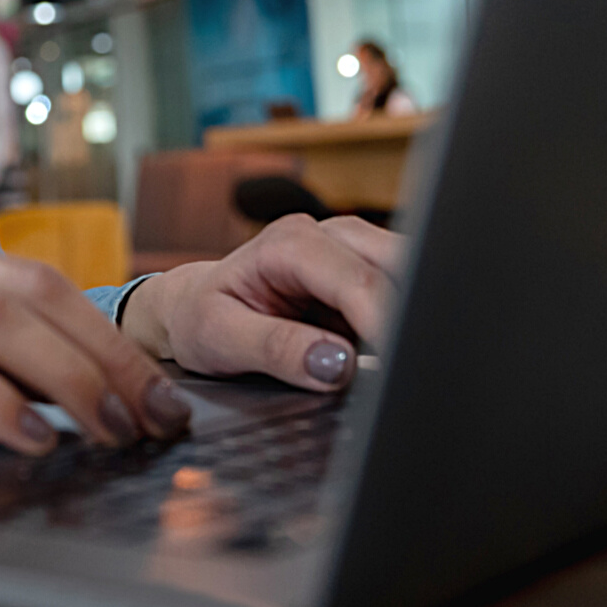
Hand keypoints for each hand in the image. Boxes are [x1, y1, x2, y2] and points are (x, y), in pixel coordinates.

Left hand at [119, 215, 404, 392]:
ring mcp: (352, 250)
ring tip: (399, 365)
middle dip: (409, 317)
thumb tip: (335, 365)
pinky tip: (395, 353)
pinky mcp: (365, 273)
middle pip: (399, 267)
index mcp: (290, 243)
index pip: (359, 281)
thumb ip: (277, 350)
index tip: (397, 371)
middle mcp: (328, 235)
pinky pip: (404, 290)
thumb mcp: (221, 338)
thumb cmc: (202, 317)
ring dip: (411, 318)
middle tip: (409, 371)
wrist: (194, 307)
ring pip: (412, 273)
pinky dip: (407, 321)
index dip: (385, 326)